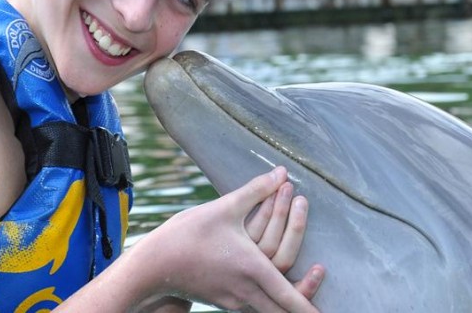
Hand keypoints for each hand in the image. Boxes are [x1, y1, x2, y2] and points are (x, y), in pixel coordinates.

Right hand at [130, 166, 323, 311]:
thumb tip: (282, 172)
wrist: (152, 264)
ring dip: (286, 296)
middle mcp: (245, 290)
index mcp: (251, 268)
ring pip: (268, 306)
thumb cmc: (188, 234)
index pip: (288, 293)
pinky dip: (267, 297)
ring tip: (304, 279)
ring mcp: (233, 299)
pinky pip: (252, 303)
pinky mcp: (222, 300)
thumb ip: (256, 190)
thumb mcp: (225, 207)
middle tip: (319, 281)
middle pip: (282, 307)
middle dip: (304, 300)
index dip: (308, 303)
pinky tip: (269, 282)